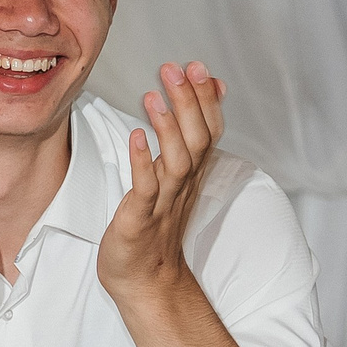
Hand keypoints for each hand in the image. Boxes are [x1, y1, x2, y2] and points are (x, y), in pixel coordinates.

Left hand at [99, 61, 227, 305]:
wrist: (144, 280)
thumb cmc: (154, 225)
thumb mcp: (174, 178)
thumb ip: (187, 139)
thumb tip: (206, 99)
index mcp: (193, 174)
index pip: (210, 130)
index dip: (206, 99)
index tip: (198, 67)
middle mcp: (184, 185)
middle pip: (198, 139)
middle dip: (189, 103)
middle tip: (175, 69)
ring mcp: (164, 203)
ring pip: (177, 161)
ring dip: (167, 127)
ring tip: (153, 95)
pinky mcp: (140, 220)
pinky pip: (145, 190)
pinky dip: (142, 163)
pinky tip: (136, 138)